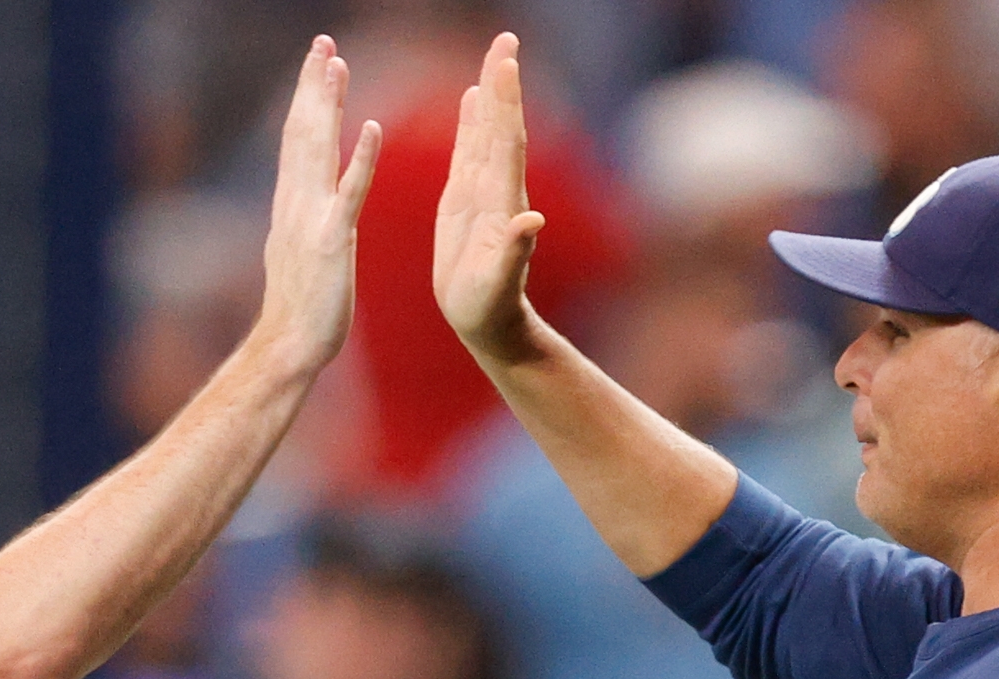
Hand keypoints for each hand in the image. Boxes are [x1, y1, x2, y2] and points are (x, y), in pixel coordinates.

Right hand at [249, 37, 382, 376]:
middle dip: (312, 85)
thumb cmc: (299, 305)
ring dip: (328, 106)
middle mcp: (295, 202)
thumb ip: (300, 214)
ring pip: (318, 151)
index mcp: (291, 203)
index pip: (298, 138)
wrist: (289, 345)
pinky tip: (370, 128)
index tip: (316, 60)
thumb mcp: (296, 248)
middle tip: (322, 42)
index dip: (306, 97)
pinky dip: (359, 160)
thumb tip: (300, 192)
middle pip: (303, 132)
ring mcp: (311, 220)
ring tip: (336, 64)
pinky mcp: (331, 242)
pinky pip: (349, 194)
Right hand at [434, 33, 548, 363]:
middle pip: (499, 125)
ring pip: (485, 131)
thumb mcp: (497, 283)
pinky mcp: (465, 200)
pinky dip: (471, 120)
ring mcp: (481, 192)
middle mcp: (496, 188)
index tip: (504, 63)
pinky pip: (469, 150)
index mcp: (501, 202)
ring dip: (489, 93)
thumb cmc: (489, 308)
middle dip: (502, 83)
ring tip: (494, 56)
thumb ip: (515, 251)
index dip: (504, 102)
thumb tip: (533, 222)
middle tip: (505, 39)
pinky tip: (470, 98)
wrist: (488, 320)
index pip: (504, 141)